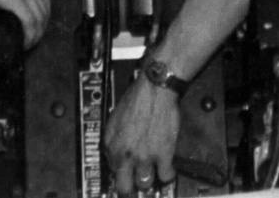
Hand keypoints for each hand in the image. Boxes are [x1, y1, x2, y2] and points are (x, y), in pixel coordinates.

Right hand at [0, 0, 50, 45]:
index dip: (43, 14)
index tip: (35, 28)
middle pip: (44, 7)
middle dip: (41, 27)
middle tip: (32, 40)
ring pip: (39, 15)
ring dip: (36, 33)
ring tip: (28, 43)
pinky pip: (28, 18)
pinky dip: (29, 33)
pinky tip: (24, 42)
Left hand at [104, 74, 179, 195]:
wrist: (154, 90)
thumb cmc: (136, 98)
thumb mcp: (114, 118)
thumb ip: (113, 139)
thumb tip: (114, 153)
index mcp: (111, 145)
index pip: (112, 170)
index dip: (120, 171)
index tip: (125, 173)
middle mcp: (125, 155)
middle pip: (124, 187)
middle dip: (129, 188)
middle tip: (134, 185)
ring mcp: (144, 157)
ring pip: (144, 183)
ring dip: (148, 179)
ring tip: (151, 173)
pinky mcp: (163, 155)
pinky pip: (165, 176)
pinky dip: (167, 174)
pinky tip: (167, 168)